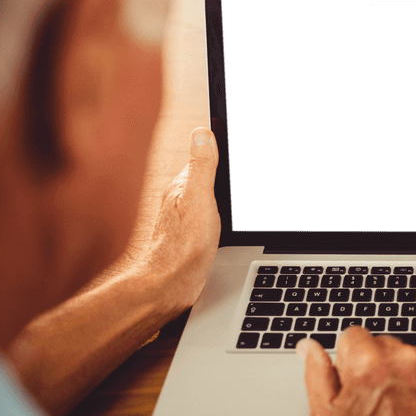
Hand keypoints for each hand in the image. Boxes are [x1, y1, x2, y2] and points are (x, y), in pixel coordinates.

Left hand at [133, 128, 220, 311]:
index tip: (238, 136)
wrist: (171, 285)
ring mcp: (187, 217)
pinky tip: (228, 216)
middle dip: (224, 167)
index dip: (222, 147)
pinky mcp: (194, 235)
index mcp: (183, 185)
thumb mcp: (199, 199)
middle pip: (208, 175)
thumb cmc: (183, 246)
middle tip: (245, 159)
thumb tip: (202, 131)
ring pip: (210, 195)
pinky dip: (222, 209)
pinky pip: (210, 213)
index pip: (205, 157)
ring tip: (238, 185)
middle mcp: (182, 198)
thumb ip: (203, 166)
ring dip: (223, 190)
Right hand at [298, 329, 415, 415]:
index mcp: (369, 364)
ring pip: (410, 356)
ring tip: (397, 410)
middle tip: (374, 402)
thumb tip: (308, 347)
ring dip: (402, 374)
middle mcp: (405, 360)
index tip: (353, 383)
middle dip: (376, 365)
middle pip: (383, 344)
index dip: (349, 361)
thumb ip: (316, 375)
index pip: (353, 335)